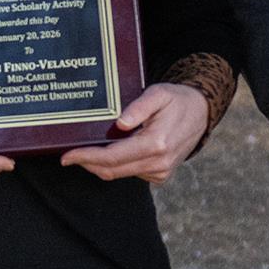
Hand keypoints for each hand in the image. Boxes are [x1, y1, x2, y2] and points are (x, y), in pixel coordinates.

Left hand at [60, 81, 213, 183]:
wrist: (202, 113)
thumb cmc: (177, 100)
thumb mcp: (158, 93)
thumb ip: (139, 107)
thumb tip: (120, 123)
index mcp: (156, 144)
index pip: (112, 158)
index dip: (86, 158)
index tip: (67, 157)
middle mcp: (158, 163)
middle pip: (112, 171)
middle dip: (87, 164)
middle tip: (68, 155)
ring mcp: (160, 172)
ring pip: (119, 174)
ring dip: (100, 165)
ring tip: (86, 151)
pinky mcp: (161, 175)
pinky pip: (131, 174)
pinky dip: (116, 166)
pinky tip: (109, 152)